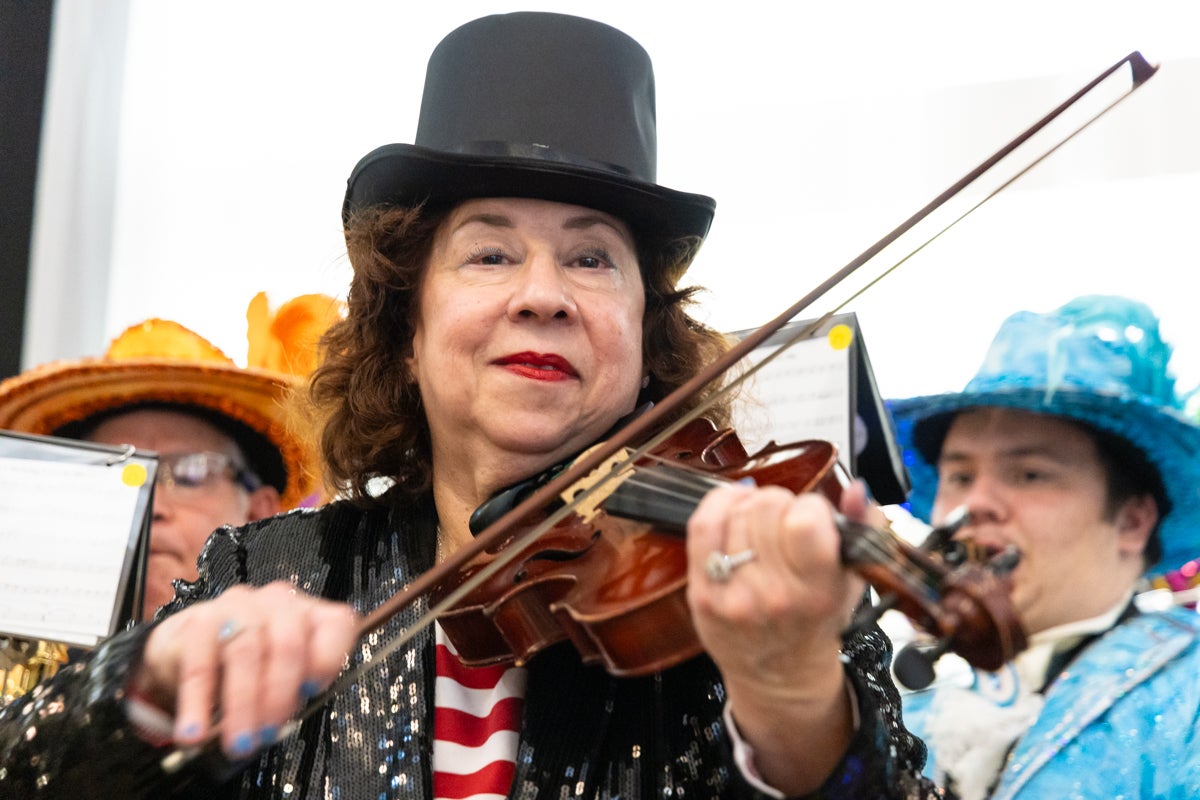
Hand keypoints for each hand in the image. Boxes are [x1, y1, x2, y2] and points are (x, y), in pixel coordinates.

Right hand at [134, 581, 358, 759]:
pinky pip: (200, 664)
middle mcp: (278, 603)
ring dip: (242, 704)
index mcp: (310, 615)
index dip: (327, 660)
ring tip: (237, 743)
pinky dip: (198, 704)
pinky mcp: (199, 620)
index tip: (312, 692)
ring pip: (245, 652)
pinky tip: (196, 731)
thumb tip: (282, 723)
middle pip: (287, 644)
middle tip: (268, 733)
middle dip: (278, 696)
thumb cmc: (246, 666)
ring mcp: (238, 606)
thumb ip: (293, 693)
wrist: (188, 649)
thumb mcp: (279, 679)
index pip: (336, 624)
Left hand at [685, 479, 869, 792]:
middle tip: (787, 523)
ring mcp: (732, 594)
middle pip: (768, 507)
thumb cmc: (818, 623)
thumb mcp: (852, 581)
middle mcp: (773, 595)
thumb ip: (864, 530)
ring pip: (737, 511)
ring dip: (753, 506)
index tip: (815, 519)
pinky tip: (734, 507)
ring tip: (764, 525)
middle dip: (782, 504)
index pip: (806, 520)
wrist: (780, 675)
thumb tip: (857, 489)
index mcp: (817, 592)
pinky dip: (719, 504)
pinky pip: (702, 525)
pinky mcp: (701, 593)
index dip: (813, 507)